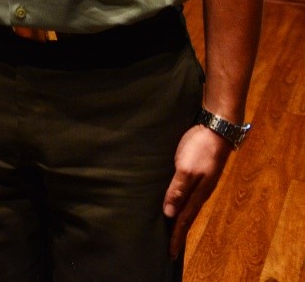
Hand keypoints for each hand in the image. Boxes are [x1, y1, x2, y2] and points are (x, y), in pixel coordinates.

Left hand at [163, 124, 231, 257]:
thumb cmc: (200, 148)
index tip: (170, 254)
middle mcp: (199, 192)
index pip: (184, 221)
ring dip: (179, 221)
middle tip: (170, 250)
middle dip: (178, 234)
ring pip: (187, 208)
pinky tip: (175, 206)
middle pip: (186, 218)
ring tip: (171, 233)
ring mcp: (199, 184)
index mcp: (198, 194)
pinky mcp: (195, 174)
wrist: (216, 129)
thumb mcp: (186, 168)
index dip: (176, 236)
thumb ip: (178, 190)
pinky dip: (180, 205)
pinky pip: (186, 195)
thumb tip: (168, 213)